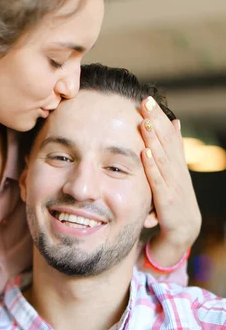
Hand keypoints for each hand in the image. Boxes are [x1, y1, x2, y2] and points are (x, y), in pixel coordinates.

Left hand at [139, 96, 201, 266]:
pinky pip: (158, 182)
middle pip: (167, 142)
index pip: (168, 135)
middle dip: (156, 121)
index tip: (147, 99)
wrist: (184, 231)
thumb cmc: (174, 199)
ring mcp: (173, 186)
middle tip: (145, 100)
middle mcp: (177, 171)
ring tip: (144, 120)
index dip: (158, 117)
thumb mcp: (173, 172)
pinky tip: (145, 152)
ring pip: (163, 158)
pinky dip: (152, 167)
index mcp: (176, 164)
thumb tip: (175, 121)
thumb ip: (173, 150)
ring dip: (153, 139)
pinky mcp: (167, 201)